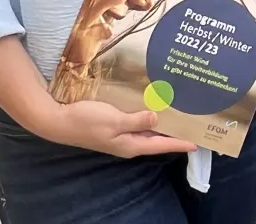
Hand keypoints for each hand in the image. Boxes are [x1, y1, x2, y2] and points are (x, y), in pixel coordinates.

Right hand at [31, 100, 198, 157]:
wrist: (58, 120)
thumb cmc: (86, 120)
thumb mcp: (114, 120)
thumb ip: (136, 120)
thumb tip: (157, 120)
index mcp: (130, 144)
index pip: (160, 145)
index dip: (179, 143)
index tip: (197, 142)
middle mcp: (128, 142)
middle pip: (156, 140)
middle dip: (174, 134)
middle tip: (192, 125)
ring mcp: (120, 135)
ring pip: (147, 131)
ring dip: (162, 125)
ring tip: (179, 116)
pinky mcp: (113, 126)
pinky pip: (136, 123)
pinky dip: (148, 118)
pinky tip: (154, 109)